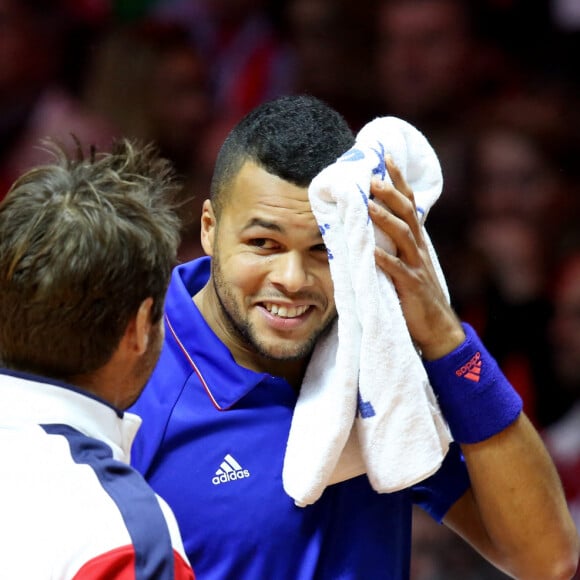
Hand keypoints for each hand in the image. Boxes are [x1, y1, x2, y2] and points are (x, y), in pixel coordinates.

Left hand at [368, 157, 464, 358]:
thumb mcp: (411, 264)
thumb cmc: (419, 296)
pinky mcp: (411, 287)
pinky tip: (371, 251)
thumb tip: (377, 224)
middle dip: (391, 194)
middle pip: (407, 215)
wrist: (438, 329)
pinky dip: (384, 259)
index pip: (408, 205)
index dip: (399, 182)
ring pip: (403, 237)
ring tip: (368, 205)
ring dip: (385, 219)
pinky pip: (397, 270)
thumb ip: (399, 244)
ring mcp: (416, 267)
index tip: (386, 158)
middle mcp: (419, 249)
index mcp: (417, 242)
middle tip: (374, 176)